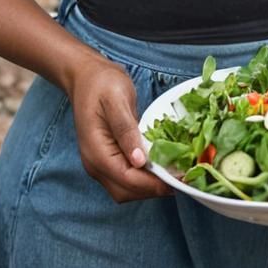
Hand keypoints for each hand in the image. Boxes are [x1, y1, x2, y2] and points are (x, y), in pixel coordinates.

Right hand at [64, 54, 173, 202]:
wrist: (86, 77)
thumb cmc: (101, 84)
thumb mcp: (116, 99)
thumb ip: (126, 130)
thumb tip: (139, 160)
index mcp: (96, 151)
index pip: (127, 179)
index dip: (153, 183)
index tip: (178, 179)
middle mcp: (95, 164)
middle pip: (126, 191)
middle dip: (153, 189)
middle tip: (181, 177)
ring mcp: (99, 164)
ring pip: (126, 189)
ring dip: (149, 187)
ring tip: (174, 173)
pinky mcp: (107, 159)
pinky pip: (126, 178)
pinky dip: (143, 178)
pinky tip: (160, 166)